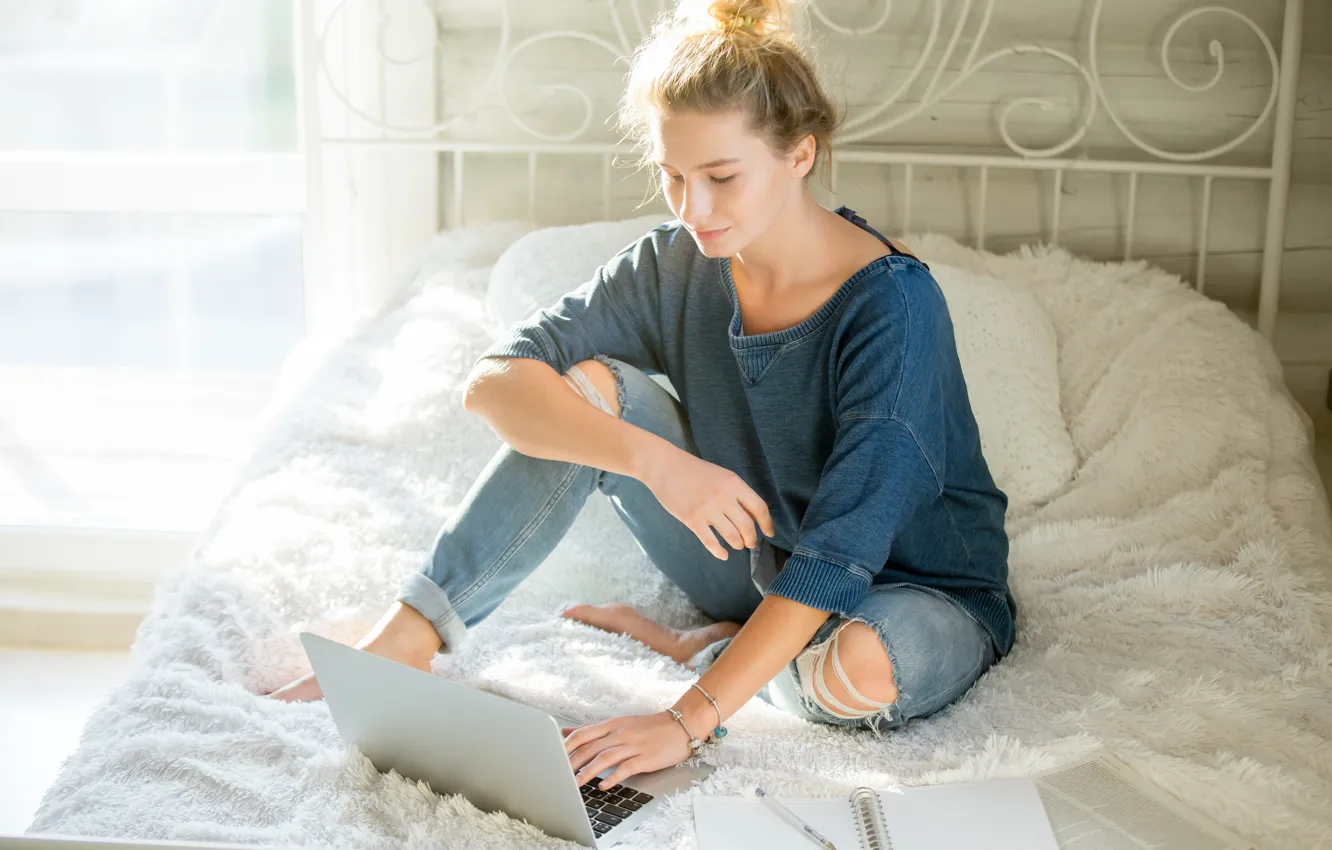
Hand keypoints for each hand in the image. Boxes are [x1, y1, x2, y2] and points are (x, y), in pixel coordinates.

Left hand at [563, 711, 694, 789]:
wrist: (681, 725)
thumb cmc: (650, 727)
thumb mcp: (619, 723)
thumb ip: (593, 730)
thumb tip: (567, 732)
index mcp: (612, 725)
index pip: (583, 734)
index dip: (566, 746)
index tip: (551, 757)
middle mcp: (620, 733)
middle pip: (590, 748)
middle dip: (571, 762)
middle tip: (557, 774)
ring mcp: (633, 745)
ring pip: (604, 758)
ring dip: (588, 771)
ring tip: (574, 784)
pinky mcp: (645, 758)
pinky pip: (626, 768)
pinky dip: (613, 777)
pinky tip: (603, 785)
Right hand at [639, 444, 775, 559]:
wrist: (665, 467)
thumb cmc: (695, 471)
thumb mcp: (722, 476)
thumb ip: (737, 494)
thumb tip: (753, 517)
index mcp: (734, 483)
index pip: (759, 508)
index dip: (767, 523)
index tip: (769, 533)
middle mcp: (724, 497)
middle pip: (747, 526)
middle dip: (751, 539)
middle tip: (750, 543)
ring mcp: (707, 509)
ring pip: (732, 536)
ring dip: (737, 544)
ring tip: (737, 545)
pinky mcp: (692, 520)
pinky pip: (711, 542)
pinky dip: (719, 552)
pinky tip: (723, 555)